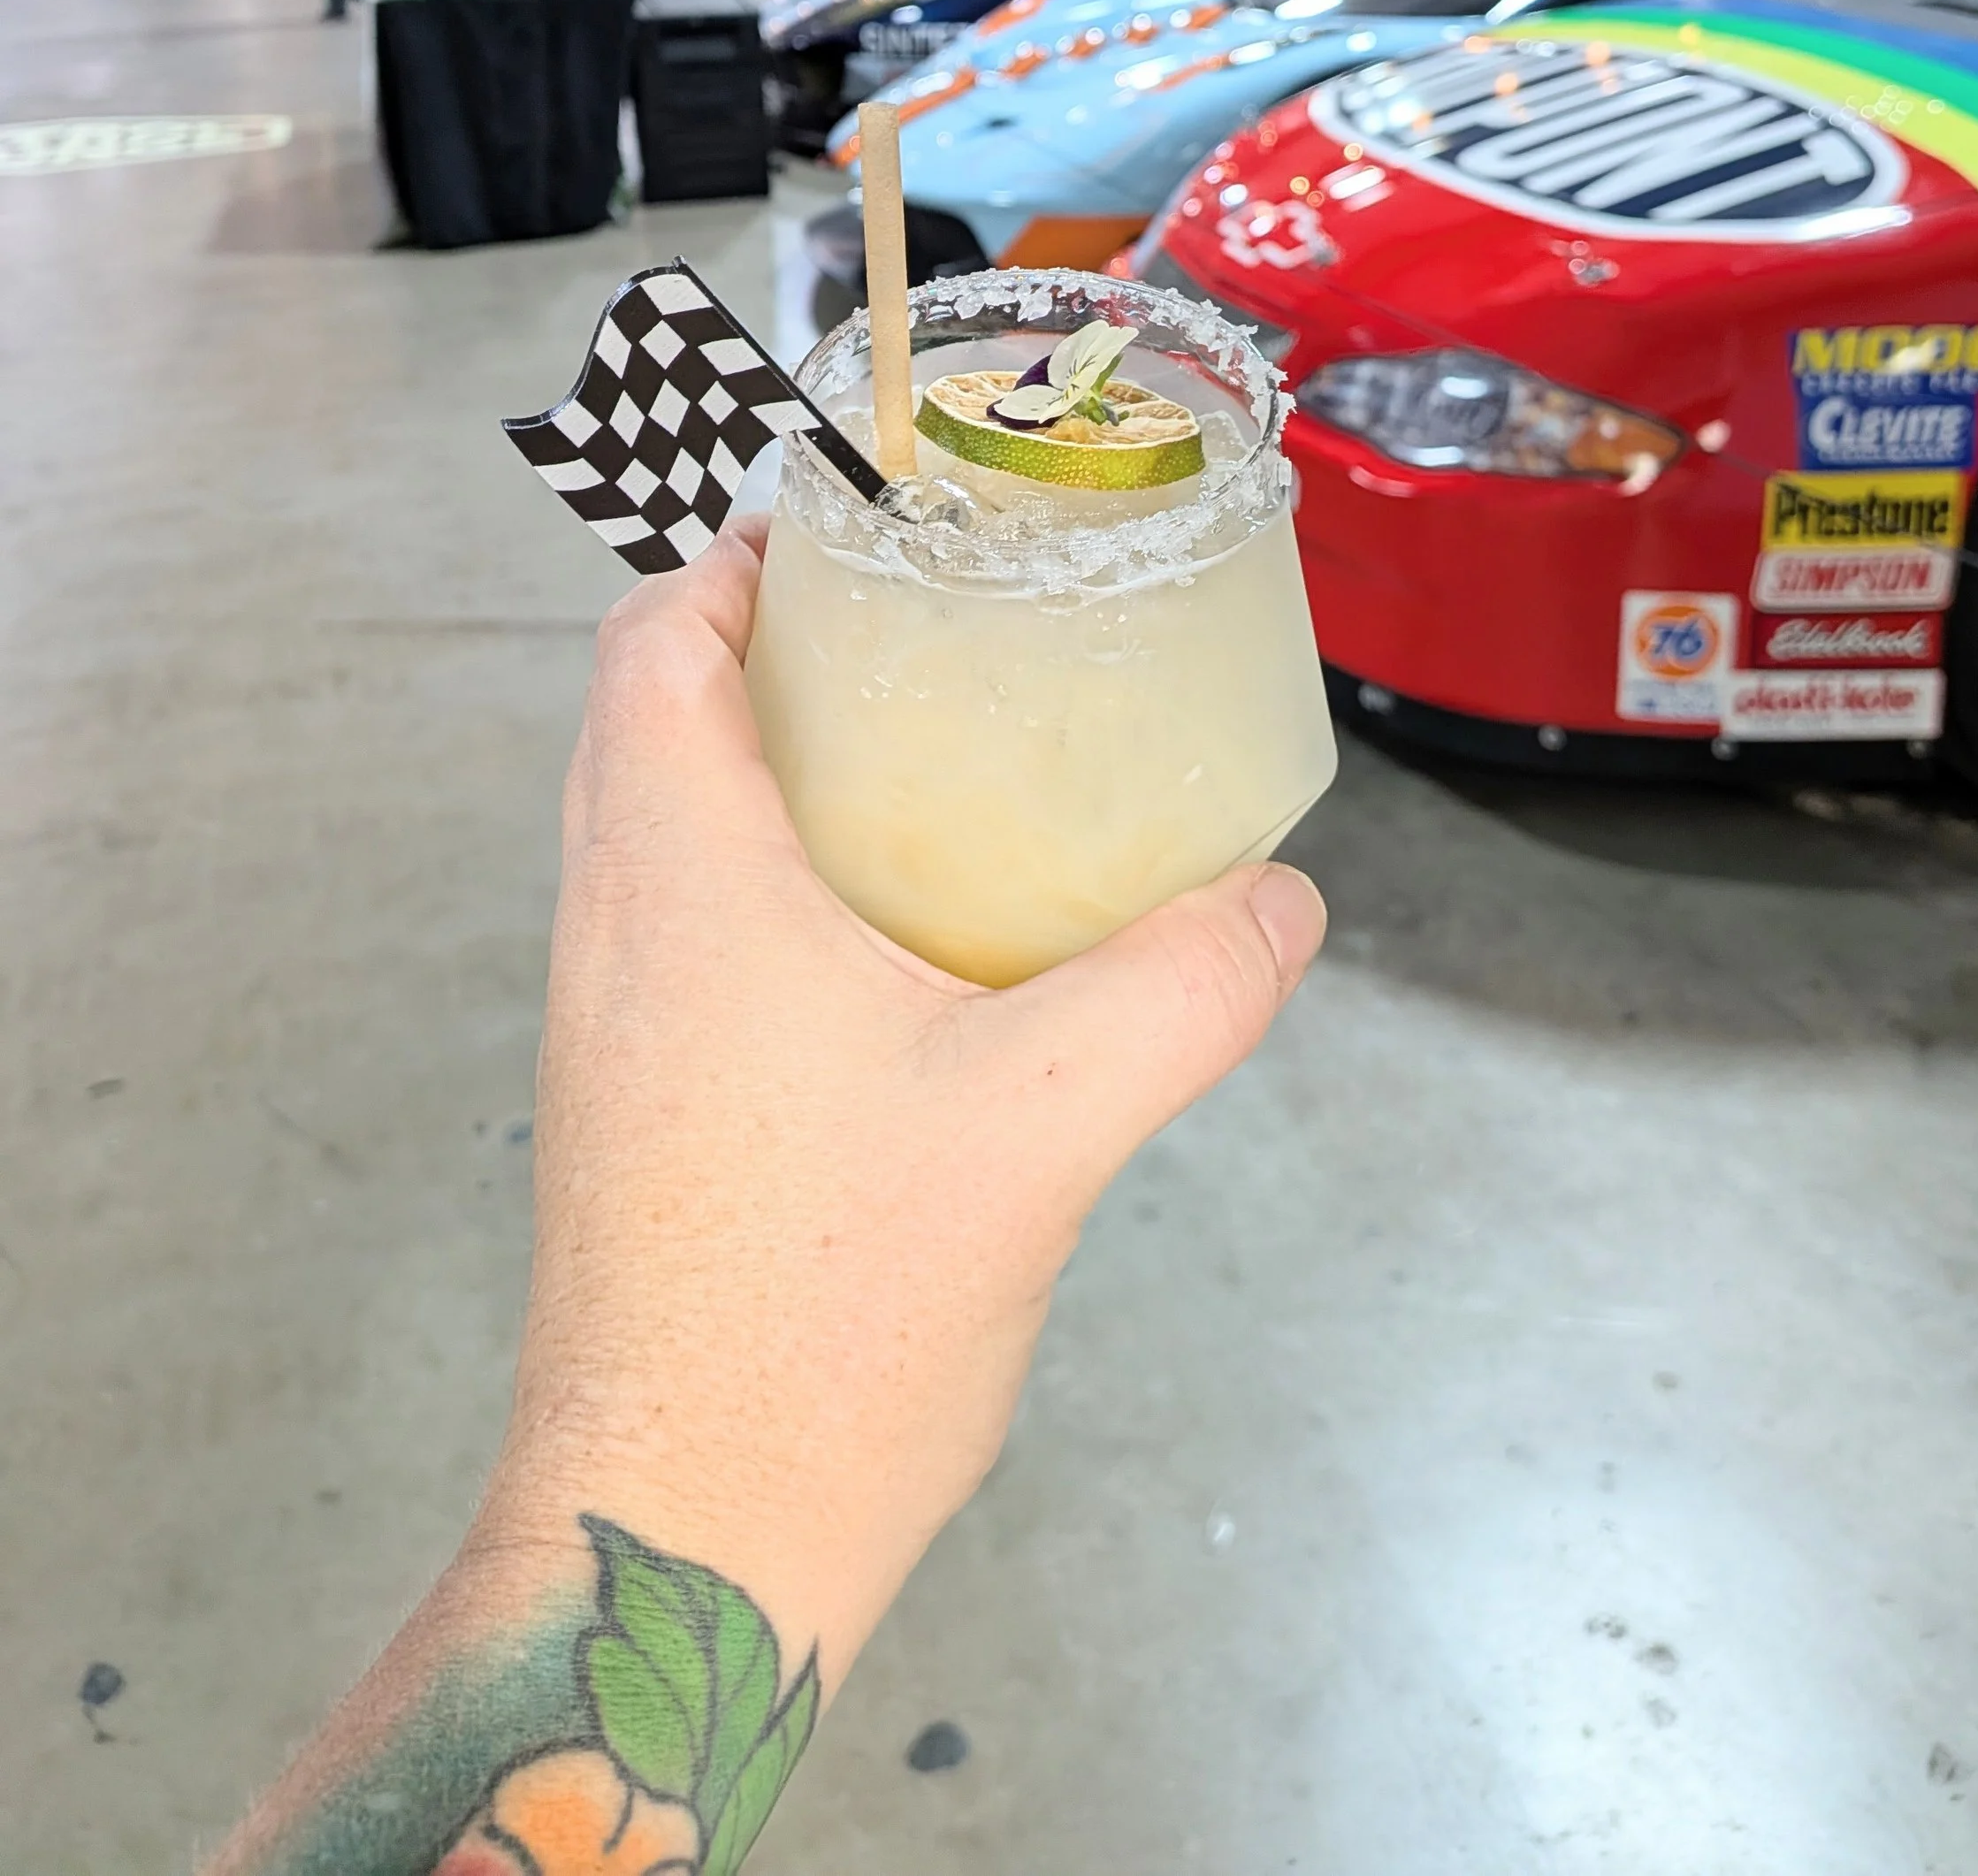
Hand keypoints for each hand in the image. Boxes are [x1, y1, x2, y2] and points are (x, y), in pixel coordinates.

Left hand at [473, 521, 1324, 1689]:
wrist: (683, 1537)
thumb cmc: (821, 1323)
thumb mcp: (1046, 1125)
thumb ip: (1181, 990)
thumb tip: (1280, 906)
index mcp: (677, 884)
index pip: (653, 644)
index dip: (738, 557)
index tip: (850, 529)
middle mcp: (613, 937)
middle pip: (648, 716)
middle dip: (766, 645)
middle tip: (911, 631)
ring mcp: (608, 1033)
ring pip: (657, 827)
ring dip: (760, 763)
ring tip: (920, 766)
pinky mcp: (633, 1116)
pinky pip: (678, 931)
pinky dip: (765, 877)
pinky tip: (902, 944)